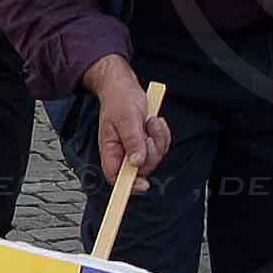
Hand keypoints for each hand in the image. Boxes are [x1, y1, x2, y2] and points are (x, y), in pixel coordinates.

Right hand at [87, 62, 168, 184]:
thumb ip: (132, 141)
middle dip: (151, 152)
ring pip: (154, 158)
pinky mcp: (147, 143)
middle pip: (141, 169)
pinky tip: (154, 122)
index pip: (116, 178)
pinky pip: (161, 147)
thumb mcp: (126, 119)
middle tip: (148, 132)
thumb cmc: (119, 100)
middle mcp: (122, 153)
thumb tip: (136, 163)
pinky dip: (162, 135)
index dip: (129, 185)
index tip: (143, 184)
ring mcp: (136, 148)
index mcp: (110, 150)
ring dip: (158, 139)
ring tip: (150, 121)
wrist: (124, 86)